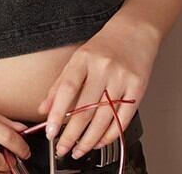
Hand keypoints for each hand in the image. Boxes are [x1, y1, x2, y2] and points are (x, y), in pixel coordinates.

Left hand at [36, 16, 159, 158]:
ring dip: (90, 139)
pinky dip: (110, 134)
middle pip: (86, 108)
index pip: (67, 89)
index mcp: (83, 59)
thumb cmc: (103, 46)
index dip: (58, 112)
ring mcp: (121, 78)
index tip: (51, 131)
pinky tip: (100, 141)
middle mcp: (102, 68)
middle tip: (63, 148)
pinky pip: (123, 118)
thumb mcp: (77, 59)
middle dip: (72, 134)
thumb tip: (44, 108)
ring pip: (104, 118)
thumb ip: (59, 85)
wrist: (134, 32)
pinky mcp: (137, 88)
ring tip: (79, 149)